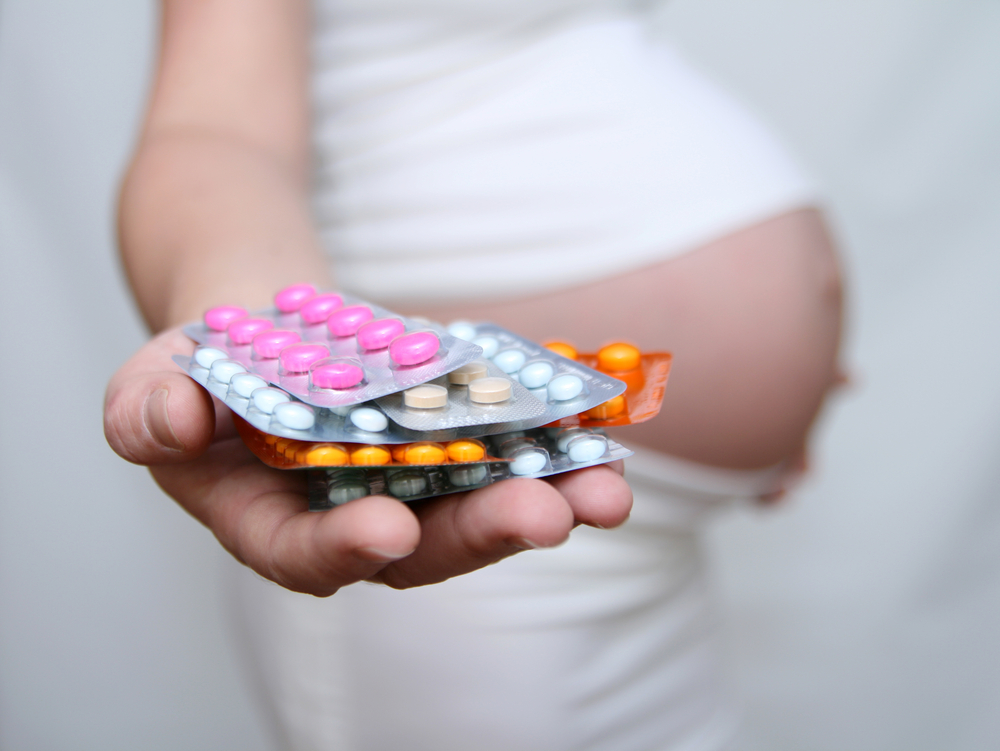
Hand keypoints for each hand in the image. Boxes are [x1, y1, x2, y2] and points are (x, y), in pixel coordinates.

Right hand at [104, 328, 632, 595]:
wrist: (270, 330)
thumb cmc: (207, 367)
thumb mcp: (156, 381)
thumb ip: (149, 412)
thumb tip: (175, 423)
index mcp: (272, 521)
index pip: (303, 554)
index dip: (342, 549)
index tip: (387, 529)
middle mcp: (355, 517)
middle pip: (423, 544)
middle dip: (485, 532)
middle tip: (547, 514)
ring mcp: (415, 483)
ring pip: (484, 504)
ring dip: (550, 498)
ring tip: (606, 487)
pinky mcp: (456, 444)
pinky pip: (510, 448)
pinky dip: (555, 443)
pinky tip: (600, 428)